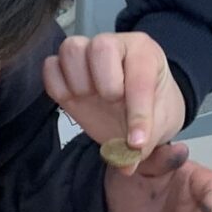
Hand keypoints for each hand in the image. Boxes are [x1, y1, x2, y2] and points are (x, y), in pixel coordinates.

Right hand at [44, 31, 187, 160]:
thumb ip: (147, 146)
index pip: (139, 76)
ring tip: (93, 99)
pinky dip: (58, 87)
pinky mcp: (64, 69)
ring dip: (79, 82)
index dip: (138, 113)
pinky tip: (76, 100)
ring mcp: (86, 54)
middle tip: (114, 104)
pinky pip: (50, 68)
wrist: (139, 108)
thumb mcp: (161, 125)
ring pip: (71, 50)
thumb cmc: (154, 107)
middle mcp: (115, 45)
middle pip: (100, 47)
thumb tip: (125, 166)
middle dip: (107, 84)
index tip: (137, 143)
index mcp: (145, 52)